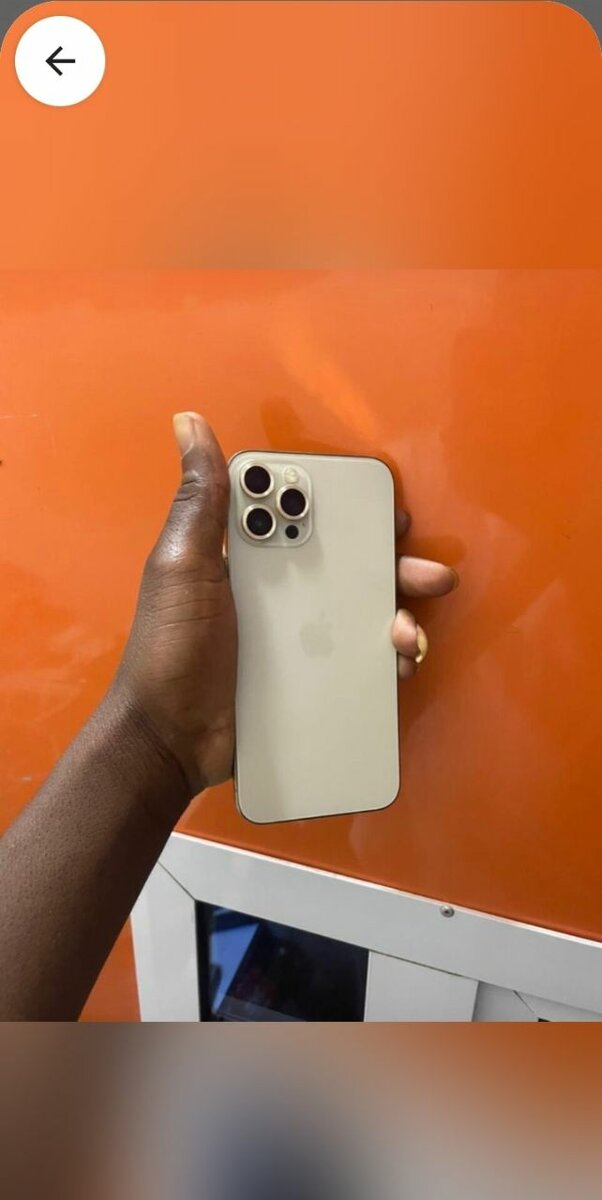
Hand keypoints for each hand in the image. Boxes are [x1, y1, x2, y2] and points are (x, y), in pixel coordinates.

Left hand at [114, 412, 456, 798]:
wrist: (170, 738)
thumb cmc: (171, 647)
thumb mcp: (183, 565)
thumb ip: (200, 501)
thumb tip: (189, 423)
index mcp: (255, 559)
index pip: (311, 523)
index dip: (351, 512)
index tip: (385, 510)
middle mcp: (284, 595)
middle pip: (353, 569)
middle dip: (396, 566)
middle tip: (427, 573)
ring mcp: (302, 642)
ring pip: (367, 617)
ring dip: (401, 616)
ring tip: (408, 631)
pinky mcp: (314, 684)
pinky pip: (362, 666)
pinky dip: (389, 662)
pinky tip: (398, 664)